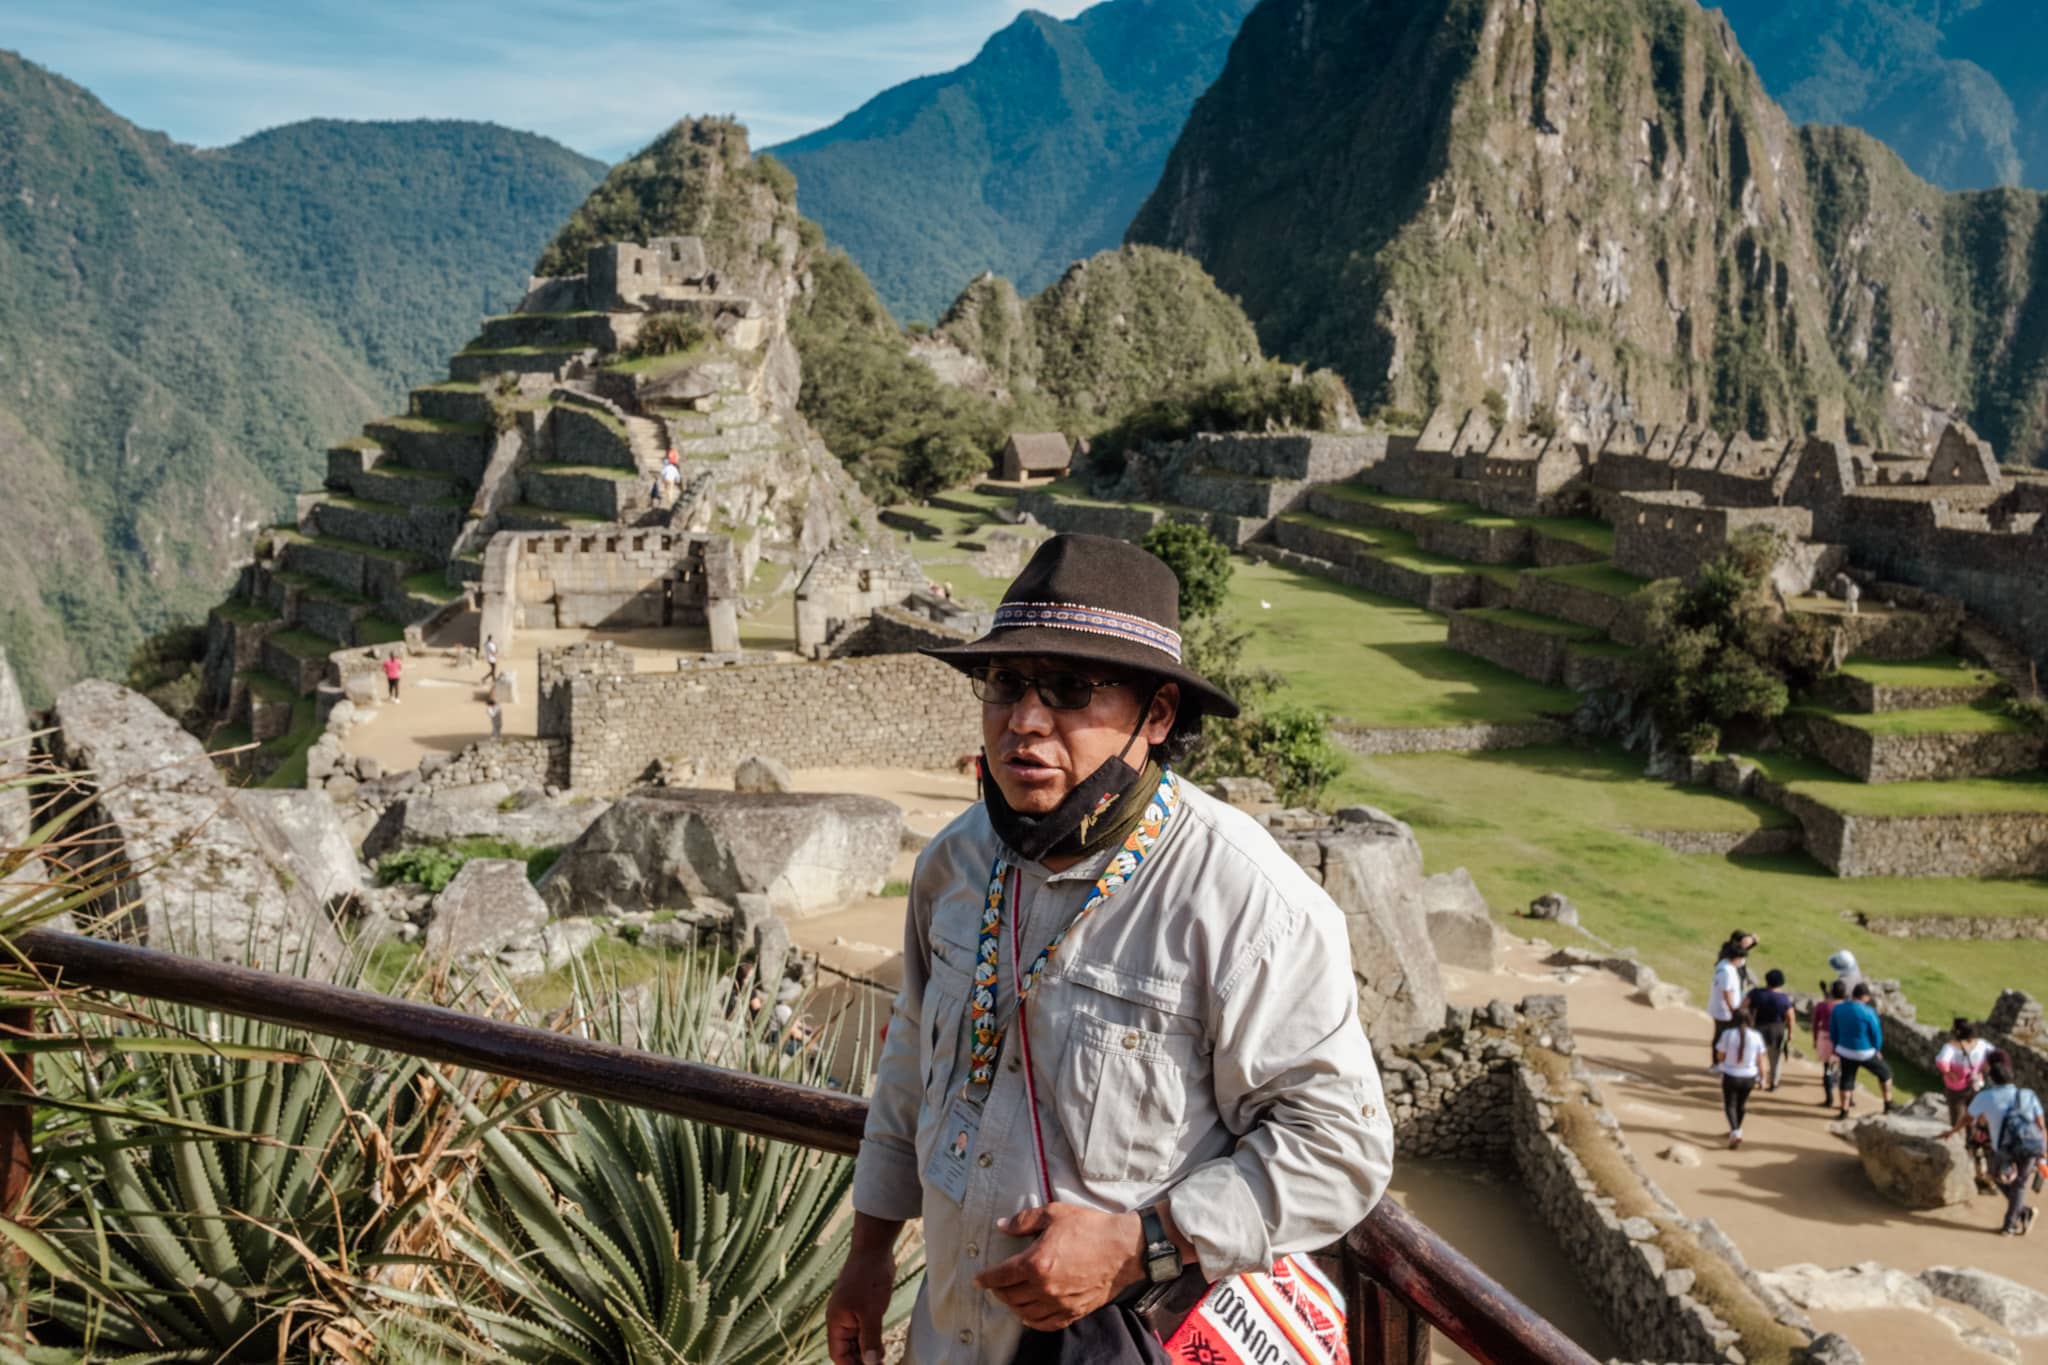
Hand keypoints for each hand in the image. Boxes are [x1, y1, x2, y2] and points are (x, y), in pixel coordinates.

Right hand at [827, 1216, 902, 1364]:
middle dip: (860, 1361)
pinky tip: (883, 1347)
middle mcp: (841, 1320)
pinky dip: (872, 1340)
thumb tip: (872, 1363)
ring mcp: (851, 1313)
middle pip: (847, 1350)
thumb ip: (871, 1339)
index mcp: (836, 1322)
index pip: (838, 1354)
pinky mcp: (863, 1307)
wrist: (874, 1250)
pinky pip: (864, 1330)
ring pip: (857, 1341)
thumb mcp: (871, 1312)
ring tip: (882, 1361)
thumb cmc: (869, 1278)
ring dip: (867, 1352)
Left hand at [973, 1203, 1142, 1330]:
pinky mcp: (1073, 1311)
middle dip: (998, 1291)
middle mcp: (1044, 1287)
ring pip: (1025, 1312)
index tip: (978, 1279)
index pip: (1001, 1276)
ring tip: (1010, 1297)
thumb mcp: (1054, 1214)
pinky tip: (1028, 1314)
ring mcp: (1059, 1303)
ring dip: (1012, 1306)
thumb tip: (1002, 1226)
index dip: (986, 1278)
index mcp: (1036, 1262)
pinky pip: (1046, 1324)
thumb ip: (1024, 1221)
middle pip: (1010, 1296)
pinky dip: (1032, 1321)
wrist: (1124, 1248)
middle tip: (996, 1285)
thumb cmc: (1090, 1228)